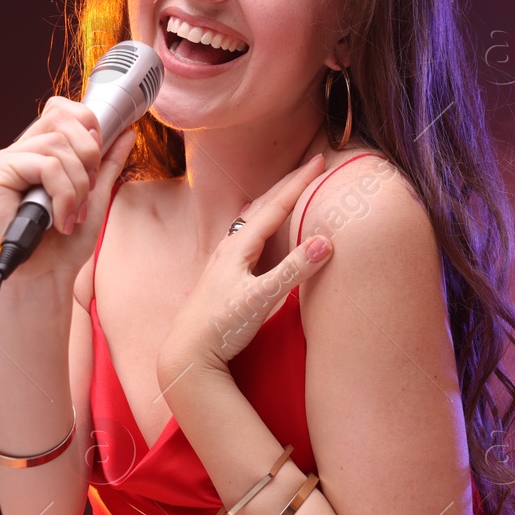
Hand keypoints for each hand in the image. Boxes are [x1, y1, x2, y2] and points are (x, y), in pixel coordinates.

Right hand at [0, 96, 137, 280]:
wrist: (44, 277)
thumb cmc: (64, 244)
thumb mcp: (94, 197)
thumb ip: (107, 164)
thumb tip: (127, 133)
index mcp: (41, 151)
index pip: (61, 110)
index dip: (86, 123)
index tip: (96, 160)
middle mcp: (21, 150)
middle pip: (61, 118)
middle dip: (88, 156)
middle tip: (86, 194)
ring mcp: (7, 160)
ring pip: (58, 145)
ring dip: (77, 186)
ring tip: (72, 216)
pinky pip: (45, 166)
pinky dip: (63, 195)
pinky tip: (59, 220)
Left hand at [157, 154, 335, 385]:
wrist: (187, 355)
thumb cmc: (222, 327)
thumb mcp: (262, 299)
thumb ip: (294, 270)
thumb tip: (327, 241)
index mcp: (239, 248)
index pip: (275, 205)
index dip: (299, 182)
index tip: (320, 160)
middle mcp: (228, 249)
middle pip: (261, 206)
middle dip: (287, 185)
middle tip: (310, 168)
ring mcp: (222, 262)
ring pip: (251, 221)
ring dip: (272, 204)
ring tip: (289, 194)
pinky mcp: (221, 278)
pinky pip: (246, 239)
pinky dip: (261, 226)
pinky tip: (260, 236)